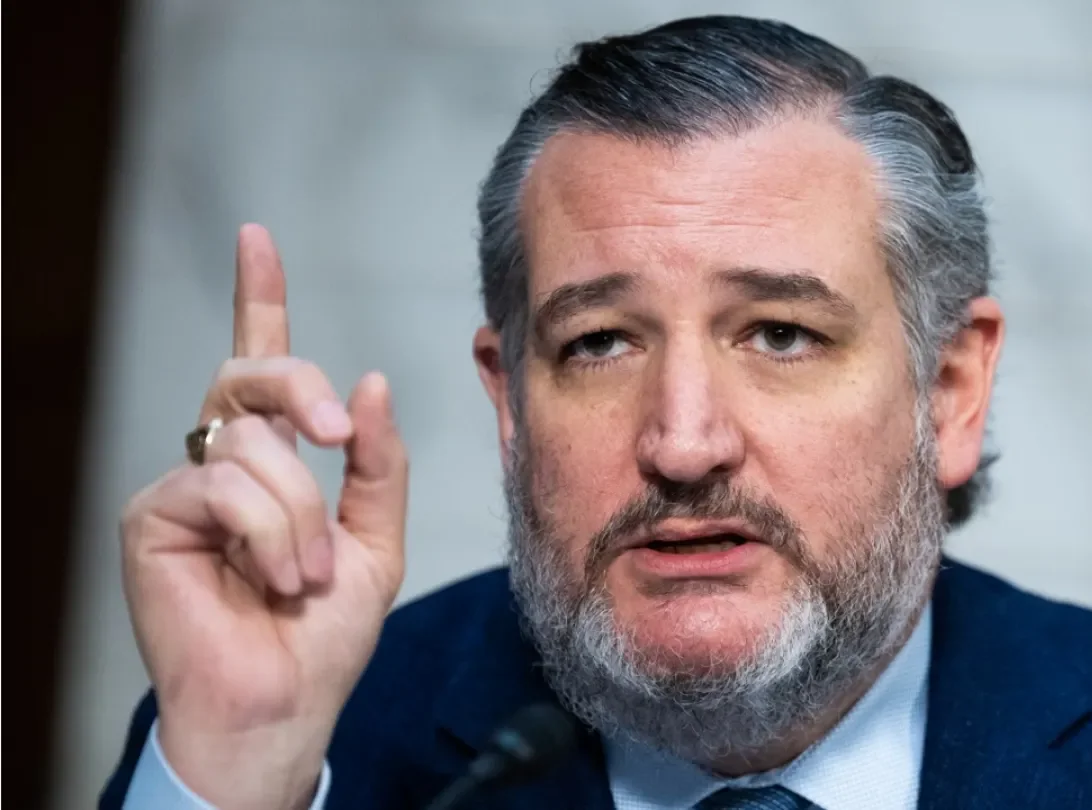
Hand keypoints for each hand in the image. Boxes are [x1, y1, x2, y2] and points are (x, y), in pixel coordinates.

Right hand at [120, 224, 407, 809]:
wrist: (288, 703)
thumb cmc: (324, 635)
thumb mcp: (377, 540)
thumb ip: (379, 464)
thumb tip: (370, 382)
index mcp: (277, 459)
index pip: (262, 363)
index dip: (258, 297)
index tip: (256, 237)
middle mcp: (225, 462)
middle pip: (253, 374)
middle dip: (301, 391)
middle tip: (338, 439)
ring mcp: (184, 486)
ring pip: (252, 444)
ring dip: (299, 517)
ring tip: (301, 578)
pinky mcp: (151, 516)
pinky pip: (224, 485)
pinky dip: (267, 533)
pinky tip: (270, 579)